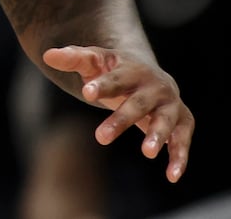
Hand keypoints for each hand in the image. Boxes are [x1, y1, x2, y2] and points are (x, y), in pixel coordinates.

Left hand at [44, 45, 193, 182]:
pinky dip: (180, 157)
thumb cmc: (114, 71)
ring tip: (147, 153)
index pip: (116, 77)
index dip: (102, 85)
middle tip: (101, 137)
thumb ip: (73, 58)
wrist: (147, 74)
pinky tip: (171, 176)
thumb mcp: (94, 61)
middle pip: (138, 103)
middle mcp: (155, 85)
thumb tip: (48, 56)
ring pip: (165, 121)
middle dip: (122, 119)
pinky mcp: (183, 122)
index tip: (86, 93)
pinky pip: (182, 140)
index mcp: (132, 68)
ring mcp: (170, 104)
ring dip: (158, 136)